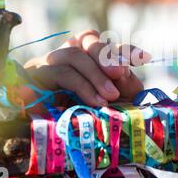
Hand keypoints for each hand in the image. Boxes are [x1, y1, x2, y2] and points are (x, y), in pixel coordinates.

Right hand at [24, 30, 150, 106]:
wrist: (49, 139)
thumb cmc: (85, 118)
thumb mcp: (114, 102)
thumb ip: (124, 85)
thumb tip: (124, 71)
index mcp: (85, 56)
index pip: (106, 43)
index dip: (124, 48)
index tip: (144, 58)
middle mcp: (66, 55)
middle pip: (87, 39)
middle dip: (107, 55)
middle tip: (121, 73)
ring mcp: (48, 64)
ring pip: (73, 55)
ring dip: (95, 75)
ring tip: (109, 96)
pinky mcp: (34, 78)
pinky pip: (59, 74)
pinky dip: (81, 86)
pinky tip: (95, 102)